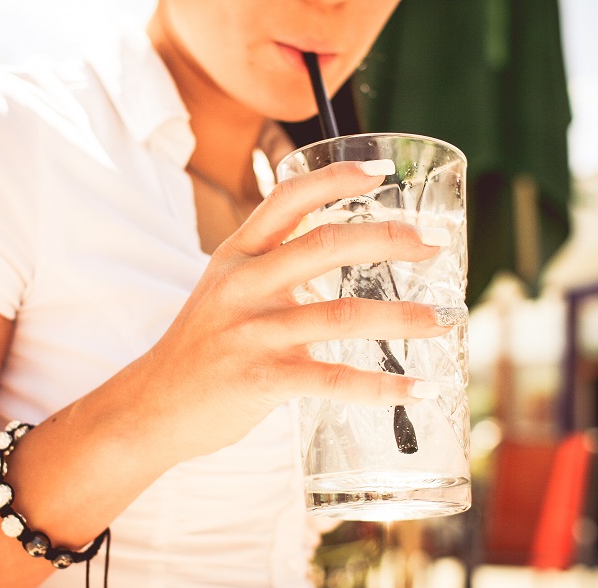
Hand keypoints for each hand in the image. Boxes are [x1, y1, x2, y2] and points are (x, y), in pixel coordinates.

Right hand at [106, 160, 453, 463]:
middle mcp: (245, 284)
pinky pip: (335, 380)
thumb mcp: (224, 289)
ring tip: (446, 321)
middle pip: (329, 244)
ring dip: (405, 318)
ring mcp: (253, 331)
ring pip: (344, 315)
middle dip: (391, 240)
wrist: (151, 406)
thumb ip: (271, 264)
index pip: (289, 197)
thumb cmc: (199, 348)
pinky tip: (416, 389)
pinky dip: (383, 386)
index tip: (382, 172)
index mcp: (237, 255)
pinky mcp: (263, 379)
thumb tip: (333, 239)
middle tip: (435, 246)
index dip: (338, 178)